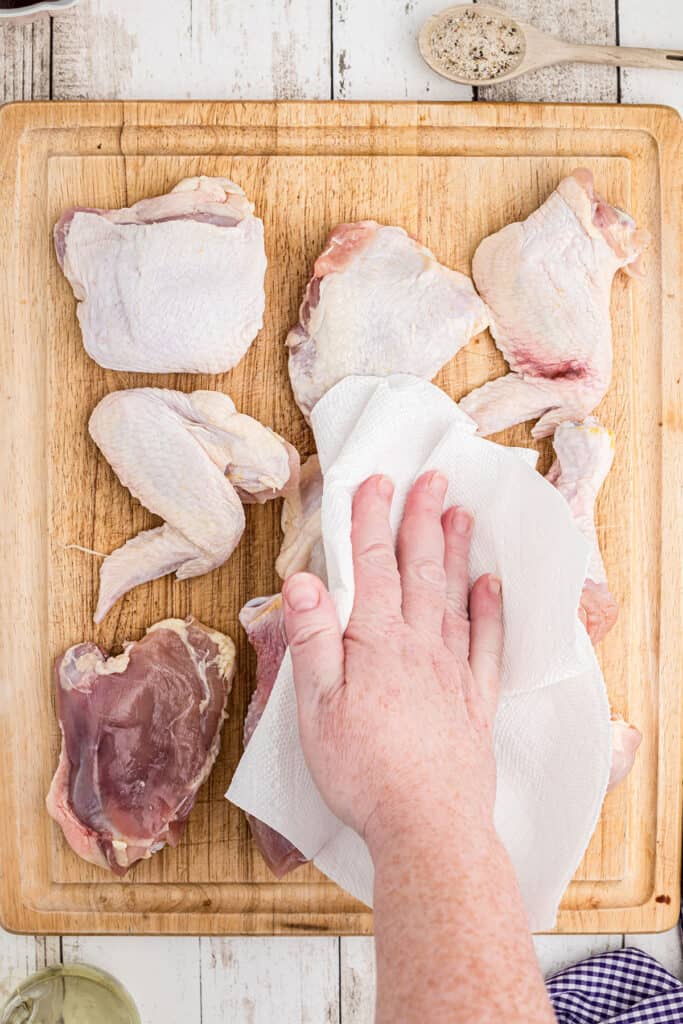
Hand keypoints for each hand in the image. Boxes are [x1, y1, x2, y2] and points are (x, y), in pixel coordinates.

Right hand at [282, 471, 503, 857]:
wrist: (428, 828)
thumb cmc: (362, 772)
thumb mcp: (316, 709)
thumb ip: (313, 640)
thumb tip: (304, 582)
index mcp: (376, 643)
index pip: (372, 566)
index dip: (370, 519)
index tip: (374, 480)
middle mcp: (420, 647)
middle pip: (419, 570)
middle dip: (422, 519)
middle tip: (433, 478)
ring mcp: (452, 672)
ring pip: (454, 598)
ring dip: (456, 553)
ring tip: (461, 514)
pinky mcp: (475, 702)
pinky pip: (486, 645)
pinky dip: (489, 612)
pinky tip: (490, 587)